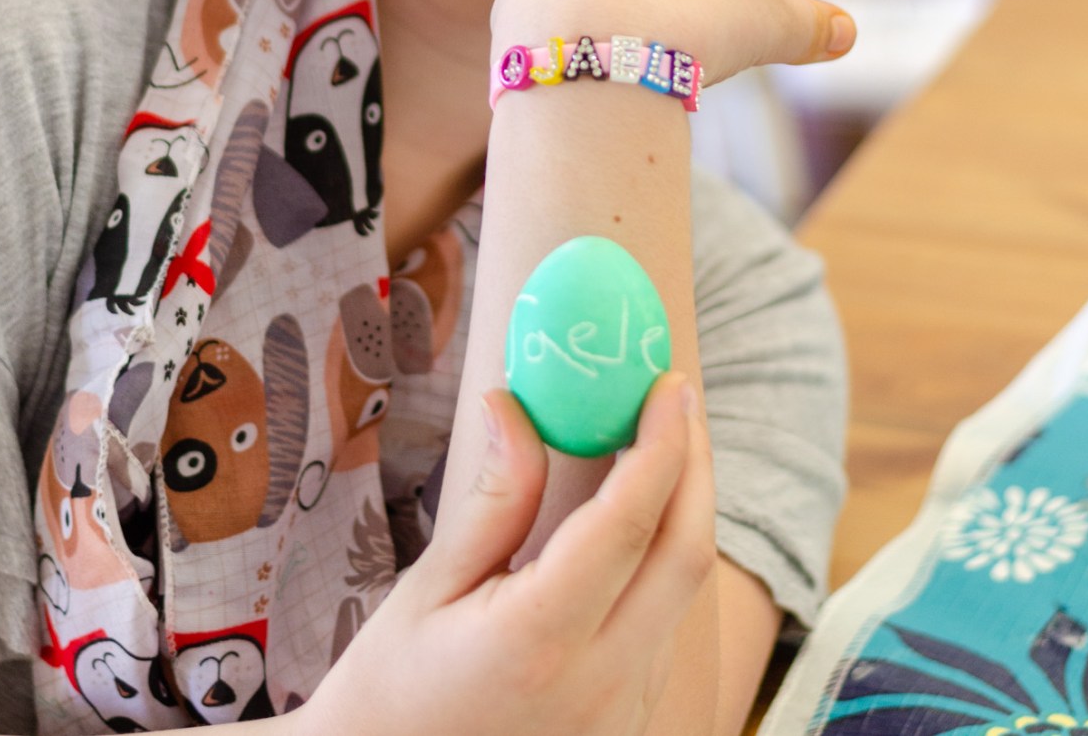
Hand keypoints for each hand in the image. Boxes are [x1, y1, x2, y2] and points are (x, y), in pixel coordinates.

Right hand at [303, 370, 713, 735]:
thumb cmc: (391, 689)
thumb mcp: (429, 588)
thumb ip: (493, 499)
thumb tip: (514, 403)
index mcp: (539, 642)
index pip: (628, 524)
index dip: (660, 444)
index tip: (667, 385)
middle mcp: (599, 688)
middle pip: (685, 558)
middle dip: (695, 467)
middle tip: (675, 400)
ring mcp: (621, 718)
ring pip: (682, 597)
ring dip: (681, 516)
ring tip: (653, 450)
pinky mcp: (626, 730)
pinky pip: (664, 633)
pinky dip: (660, 567)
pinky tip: (630, 530)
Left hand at [490, 0, 855, 88]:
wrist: (596, 32)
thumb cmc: (700, 19)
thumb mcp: (776, 29)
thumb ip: (813, 27)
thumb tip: (847, 34)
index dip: (760, 4)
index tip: (743, 32)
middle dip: (708, 8)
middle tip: (702, 46)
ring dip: (659, 18)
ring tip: (654, 50)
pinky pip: (598, 4)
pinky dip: (610, 30)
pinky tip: (611, 51)